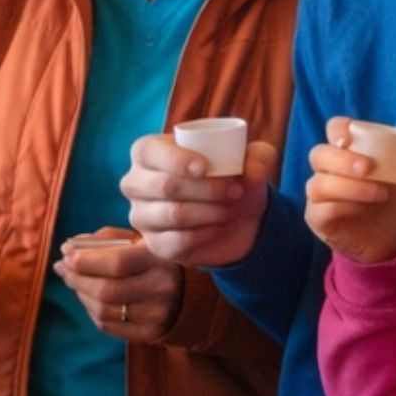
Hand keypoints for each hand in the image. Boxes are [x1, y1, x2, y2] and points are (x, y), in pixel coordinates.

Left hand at [50, 229, 181, 341]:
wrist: (187, 293)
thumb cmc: (152, 260)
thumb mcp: (138, 241)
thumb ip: (105, 240)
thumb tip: (69, 248)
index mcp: (159, 258)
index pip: (117, 263)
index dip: (85, 260)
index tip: (66, 253)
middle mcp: (162, 287)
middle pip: (107, 290)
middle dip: (77, 279)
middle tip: (63, 268)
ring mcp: (157, 314)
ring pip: (103, 310)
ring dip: (80, 294)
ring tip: (73, 281)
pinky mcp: (150, 333)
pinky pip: (108, 325)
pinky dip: (90, 309)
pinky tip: (88, 297)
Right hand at [122, 134, 276, 269]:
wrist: (238, 220)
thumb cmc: (232, 180)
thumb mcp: (251, 162)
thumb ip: (259, 156)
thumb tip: (252, 170)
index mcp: (147, 152)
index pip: (147, 151)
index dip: (174, 159)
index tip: (205, 167)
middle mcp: (136, 183)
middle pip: (164, 186)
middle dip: (206, 190)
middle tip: (234, 192)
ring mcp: (141, 215)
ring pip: (172, 214)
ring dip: (209, 212)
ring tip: (228, 209)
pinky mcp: (153, 244)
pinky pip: (175, 241)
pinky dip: (202, 235)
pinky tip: (216, 228)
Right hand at [304, 119, 395, 263]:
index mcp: (350, 152)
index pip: (334, 129)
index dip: (341, 129)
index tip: (356, 137)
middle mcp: (329, 170)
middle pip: (319, 154)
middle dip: (343, 159)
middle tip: (370, 168)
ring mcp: (320, 195)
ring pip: (319, 183)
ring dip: (350, 187)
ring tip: (380, 195)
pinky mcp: (317, 219)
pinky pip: (320, 209)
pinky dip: (342, 207)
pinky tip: (362, 210)